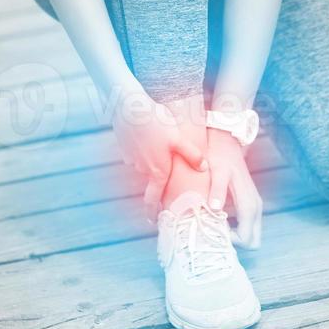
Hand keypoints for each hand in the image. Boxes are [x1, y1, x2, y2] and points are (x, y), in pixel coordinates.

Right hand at [111, 88, 207, 222]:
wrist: (129, 107)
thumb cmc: (156, 123)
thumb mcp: (178, 139)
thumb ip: (192, 155)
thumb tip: (204, 168)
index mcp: (157, 171)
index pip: (153, 200)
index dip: (152, 212)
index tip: (153, 220)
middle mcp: (142, 169)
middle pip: (151, 181)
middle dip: (156, 180)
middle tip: (164, 173)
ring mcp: (131, 159)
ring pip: (143, 165)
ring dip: (150, 160)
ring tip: (157, 146)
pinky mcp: (125, 148)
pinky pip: (135, 153)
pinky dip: (141, 149)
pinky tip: (147, 136)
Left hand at [206, 127, 262, 248]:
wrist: (227, 142)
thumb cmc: (221, 156)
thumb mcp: (217, 171)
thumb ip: (217, 190)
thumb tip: (215, 209)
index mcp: (249, 202)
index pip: (247, 237)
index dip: (231, 243)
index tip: (214, 234)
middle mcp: (255, 206)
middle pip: (254, 240)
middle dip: (237, 244)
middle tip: (216, 235)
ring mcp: (254, 204)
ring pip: (252, 234)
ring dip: (236, 237)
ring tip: (214, 228)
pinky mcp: (250, 202)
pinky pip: (248, 225)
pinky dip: (237, 229)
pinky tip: (218, 221)